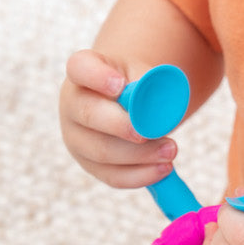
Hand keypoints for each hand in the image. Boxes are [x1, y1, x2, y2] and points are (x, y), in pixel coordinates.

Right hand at [58, 49, 178, 187]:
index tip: (120, 85)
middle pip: (90, 115)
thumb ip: (151, 84)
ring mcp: (77, 138)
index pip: (80, 68)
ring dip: (140, 154)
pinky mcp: (91, 165)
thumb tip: (160, 103)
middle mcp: (72, 104)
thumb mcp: (144, 74)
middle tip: (149, 131)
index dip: (97, 77)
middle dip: (122, 126)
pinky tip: (163, 169)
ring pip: (103, 152)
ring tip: (171, 150)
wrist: (128, 103)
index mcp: (83, 70)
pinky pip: (113, 175)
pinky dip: (140, 175)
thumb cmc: (136, 85)